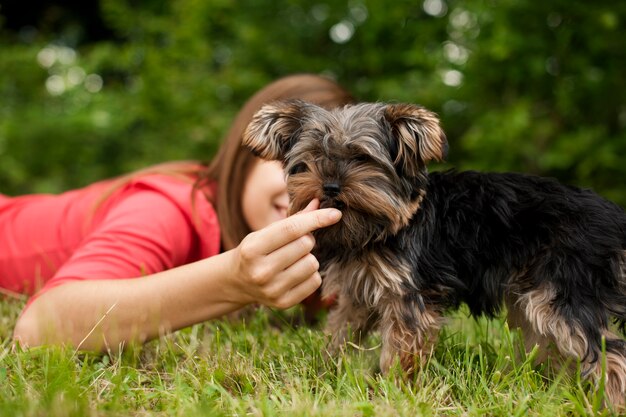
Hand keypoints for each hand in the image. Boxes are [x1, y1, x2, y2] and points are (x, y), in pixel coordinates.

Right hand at [226, 199, 341, 308]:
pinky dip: (311, 274)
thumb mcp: (266, 232)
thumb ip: (293, 219)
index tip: (335, 213)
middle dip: (307, 239)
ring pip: (312, 263)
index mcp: (253, 248)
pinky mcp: (283, 303)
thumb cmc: (255, 251)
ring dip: (309, 257)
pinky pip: (315, 281)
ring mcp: (272, 290)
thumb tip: (318, 203)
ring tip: (294, 259)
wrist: (237, 282)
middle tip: (296, 242)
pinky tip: (296, 273)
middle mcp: (261, 271)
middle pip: (305, 245)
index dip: (316, 219)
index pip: (291, 229)